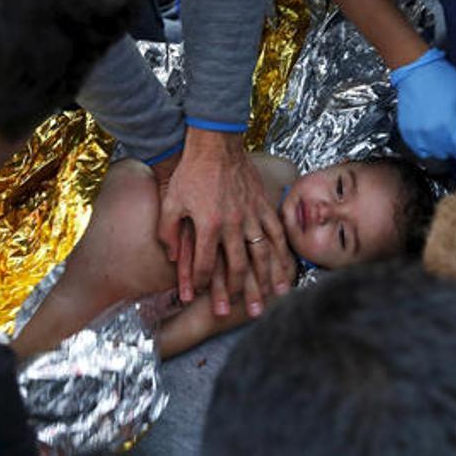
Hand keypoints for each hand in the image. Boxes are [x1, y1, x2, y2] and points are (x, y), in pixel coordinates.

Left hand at [158, 129, 294, 316]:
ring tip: (274, 297)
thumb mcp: (170, 202)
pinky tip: (287, 265)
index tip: (200, 295)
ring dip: (268, 278)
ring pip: (263, 253)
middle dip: (239, 292)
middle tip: (242, 312)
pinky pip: (277, 232)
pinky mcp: (264, 204)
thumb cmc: (190, 172)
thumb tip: (172, 258)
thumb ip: (168, 232)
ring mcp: (251, 214)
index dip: (202, 283)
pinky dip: (283, 251)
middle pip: (239, 266)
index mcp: (208, 225)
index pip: (205, 264)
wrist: (214, 143)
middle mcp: (233, 223)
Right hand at [391, 48, 455, 177]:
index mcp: (451, 124)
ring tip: (441, 122)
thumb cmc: (445, 80)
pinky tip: (429, 126)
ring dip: (443, 144)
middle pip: (452, 153)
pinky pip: (422, 150)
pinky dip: (429, 144)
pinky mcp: (407, 135)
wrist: (415, 71)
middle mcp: (432, 134)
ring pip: (437, 153)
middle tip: (455, 122)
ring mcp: (418, 136)